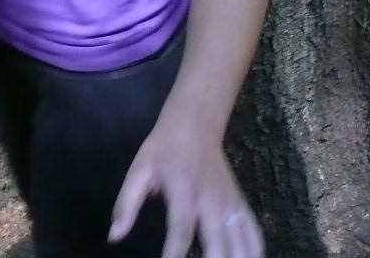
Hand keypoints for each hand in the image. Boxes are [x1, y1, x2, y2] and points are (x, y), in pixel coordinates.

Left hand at [109, 120, 261, 257]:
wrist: (195, 124)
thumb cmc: (163, 149)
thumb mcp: (139, 170)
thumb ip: (127, 204)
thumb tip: (114, 236)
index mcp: (184, 191)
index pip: (181, 229)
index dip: (175, 253)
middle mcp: (212, 201)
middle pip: (217, 242)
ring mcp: (230, 204)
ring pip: (242, 242)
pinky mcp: (241, 204)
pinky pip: (254, 234)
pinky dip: (254, 251)